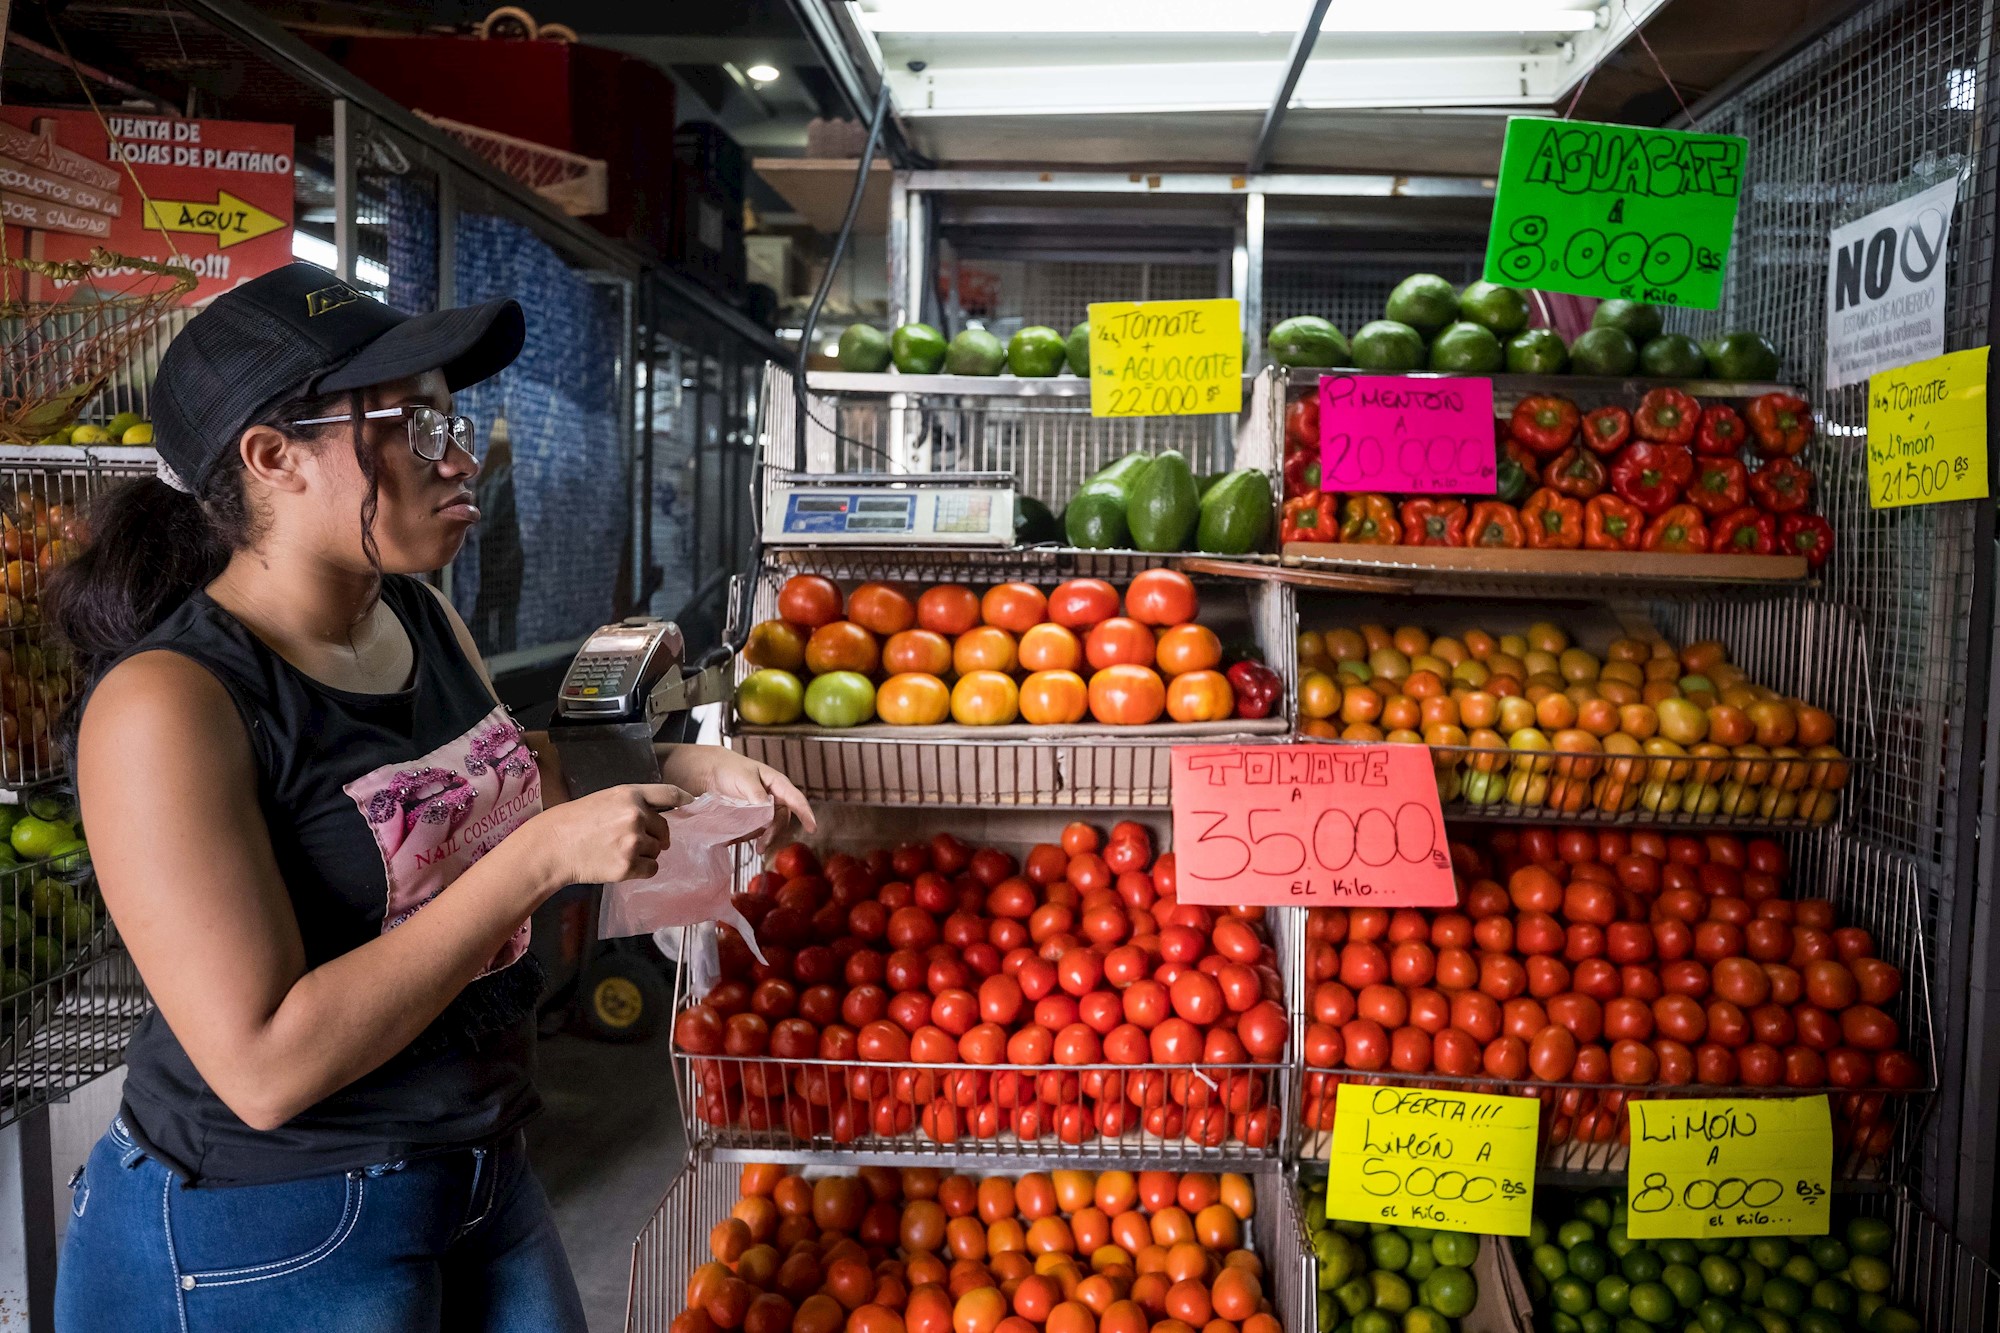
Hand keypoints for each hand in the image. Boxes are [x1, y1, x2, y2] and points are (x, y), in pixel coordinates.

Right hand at [512, 783, 688, 893]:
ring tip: (618, 851)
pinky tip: (621, 864)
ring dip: (645, 853)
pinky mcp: (628, 865)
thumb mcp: (606, 799)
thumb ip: (633, 804)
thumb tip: (660, 817)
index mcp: (630, 794)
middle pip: (665, 829)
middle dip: (654, 836)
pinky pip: (651, 869)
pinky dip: (642, 870)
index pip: (669, 794)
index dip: (684, 799)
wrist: (553, 846)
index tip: (693, 804)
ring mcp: (633, 842)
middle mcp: (636, 816)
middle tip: (631, 841)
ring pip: (658, 851)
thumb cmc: (574, 822)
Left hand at [656, 744, 815, 844]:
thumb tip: (768, 813)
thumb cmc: (728, 768)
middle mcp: (773, 798)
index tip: (813, 828)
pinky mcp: (748, 818)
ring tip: (737, 840)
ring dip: (756, 837)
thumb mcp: (743, 778)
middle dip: (773, 834)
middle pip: (781, 820)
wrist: (706, 772)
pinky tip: (731, 839)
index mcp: (777, 784)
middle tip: (760, 847)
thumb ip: (757, 794)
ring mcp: (760, 810)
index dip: (806, 814)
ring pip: (767, 829)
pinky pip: (752, 831)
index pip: (796, 800)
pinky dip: (743, 837)